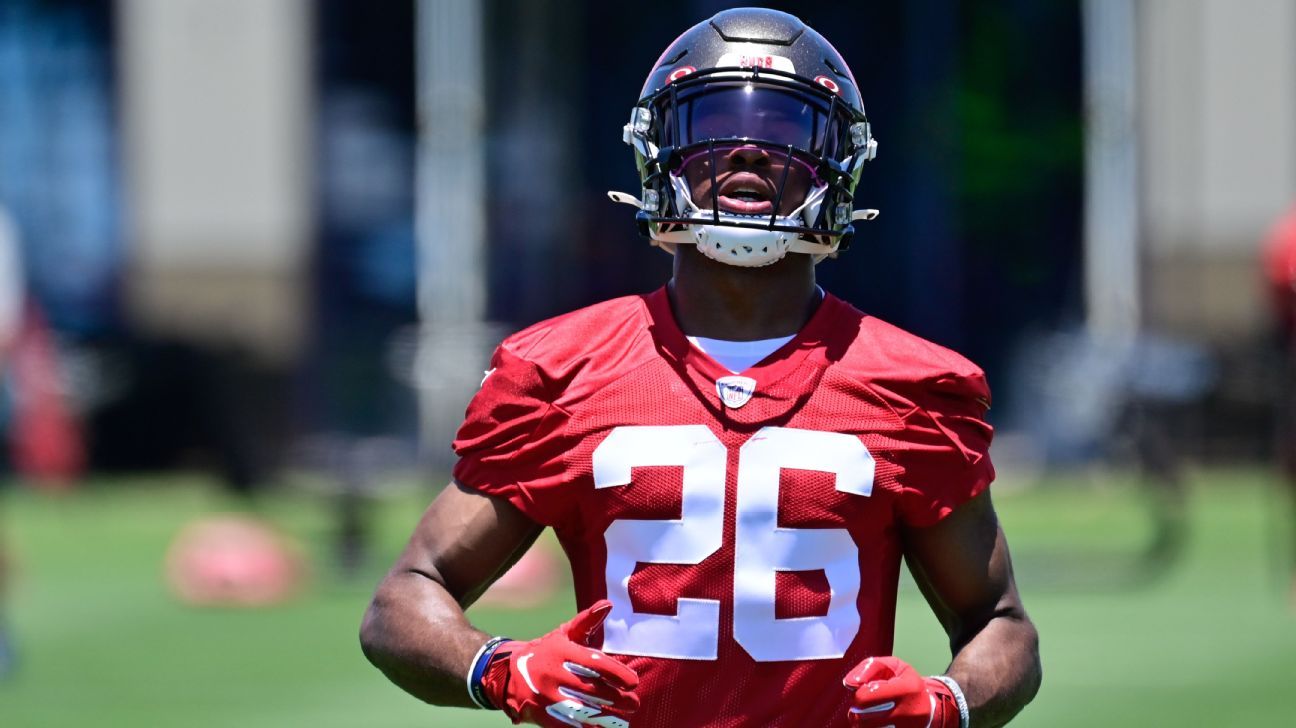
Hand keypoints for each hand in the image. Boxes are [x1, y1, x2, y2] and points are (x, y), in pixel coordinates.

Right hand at [481, 600, 639, 726]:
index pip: (594, 663)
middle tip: (634, 703)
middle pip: (591, 689)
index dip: (616, 673)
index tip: (634, 682)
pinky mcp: (541, 715)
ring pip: (582, 710)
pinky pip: (568, 725)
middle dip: (617, 699)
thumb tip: (608, 604)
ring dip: (605, 718)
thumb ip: (587, 622)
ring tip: (623, 721)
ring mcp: (545, 696)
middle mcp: (553, 673)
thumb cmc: (545, 652)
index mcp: (561, 651)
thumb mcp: (563, 635)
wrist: (506, 674)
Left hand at [843, 656, 958, 727]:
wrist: (929, 708)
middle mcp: (907, 713)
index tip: (865, 690)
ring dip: (861, 722)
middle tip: (863, 705)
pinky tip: (873, 723)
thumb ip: (868, 668)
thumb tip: (848, 684)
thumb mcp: (892, 666)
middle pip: (862, 717)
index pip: (865, 697)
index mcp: (906, 689)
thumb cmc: (905, 683)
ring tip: (867, 715)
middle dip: (857, 710)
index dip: (859, 693)